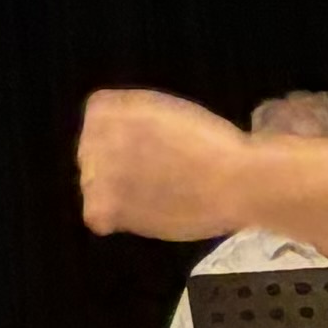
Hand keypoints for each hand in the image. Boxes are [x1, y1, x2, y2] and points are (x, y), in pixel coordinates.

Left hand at [74, 89, 248, 242]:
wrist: (235, 182)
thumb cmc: (213, 145)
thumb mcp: (163, 111)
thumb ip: (130, 119)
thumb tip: (111, 138)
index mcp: (107, 107)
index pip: (96, 122)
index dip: (125, 136)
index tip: (152, 144)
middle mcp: (93, 136)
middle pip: (92, 155)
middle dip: (118, 163)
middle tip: (157, 173)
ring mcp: (95, 171)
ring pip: (92, 185)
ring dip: (116, 191)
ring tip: (156, 193)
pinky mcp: (103, 205)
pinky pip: (96, 216)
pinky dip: (115, 219)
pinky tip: (145, 211)